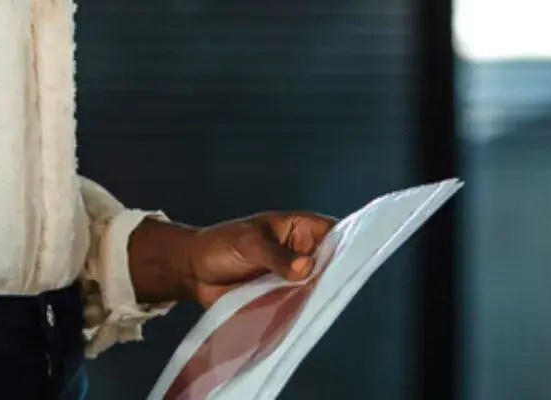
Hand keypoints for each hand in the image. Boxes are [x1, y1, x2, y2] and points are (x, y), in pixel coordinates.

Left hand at [128, 212, 335, 308]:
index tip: (356, 260)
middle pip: (329, 265)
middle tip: (339, 291)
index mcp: (300, 228)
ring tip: (323, 309)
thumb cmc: (221, 245)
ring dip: (317, 298)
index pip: (333, 233)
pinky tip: (306, 322)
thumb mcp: (249, 244)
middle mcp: (302, 253)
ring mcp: (293, 279)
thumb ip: (276, 256)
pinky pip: (298, 306)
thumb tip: (307, 267)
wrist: (194, 271)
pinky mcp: (282, 300)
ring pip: (315, 289)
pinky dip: (301, 313)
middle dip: (334, 277)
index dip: (347, 244)